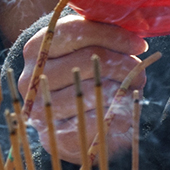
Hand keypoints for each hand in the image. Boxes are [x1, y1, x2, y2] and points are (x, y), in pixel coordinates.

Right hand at [17, 16, 147, 162]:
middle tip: (138, 69)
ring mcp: (40, 109)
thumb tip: (136, 42)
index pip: (76, 33)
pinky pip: (94, 123)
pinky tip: (122, 109)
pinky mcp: (55, 136)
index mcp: (37, 48)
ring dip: (120, 89)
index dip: (112, 37)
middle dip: (120, 64)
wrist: (67, 118)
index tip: (138, 44)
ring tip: (130, 87)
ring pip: (91, 92)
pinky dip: (116, 115)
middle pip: (85, 62)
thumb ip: (104, 37)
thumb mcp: (87, 48)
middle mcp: (32, 78)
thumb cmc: (82, 74)